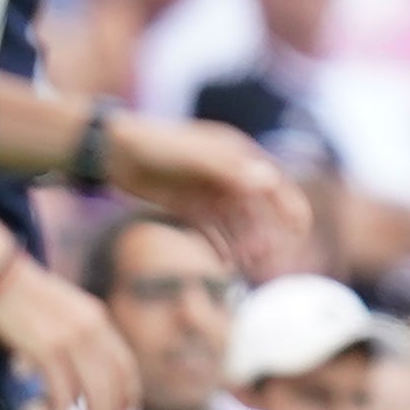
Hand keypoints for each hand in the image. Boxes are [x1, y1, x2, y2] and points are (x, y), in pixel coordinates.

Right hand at [0, 252, 138, 409]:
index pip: (124, 363)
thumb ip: (77, 334)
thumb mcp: (61, 309)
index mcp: (96, 316)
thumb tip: (79, 372)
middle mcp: (89, 327)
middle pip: (112, 382)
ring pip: (93, 390)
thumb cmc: (19, 292)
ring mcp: (68, 337)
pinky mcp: (43, 346)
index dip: (129, 394)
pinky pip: (61, 390)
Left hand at [106, 114, 311, 278]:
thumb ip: (228, 168)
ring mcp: (208, 189)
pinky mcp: (188, 204)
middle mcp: (226, 173)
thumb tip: (268, 182)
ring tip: (248, 266)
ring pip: (236, 222)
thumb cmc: (153, 144)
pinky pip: (212, 230)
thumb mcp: (192, 155)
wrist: (110, 149)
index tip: (299, 231)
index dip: (289, 206)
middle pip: (257, 208)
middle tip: (268, 260)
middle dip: (266, 233)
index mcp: (235, 153)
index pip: (272, 182)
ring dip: (245, 243)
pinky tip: (224, 264)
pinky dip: (220, 246)